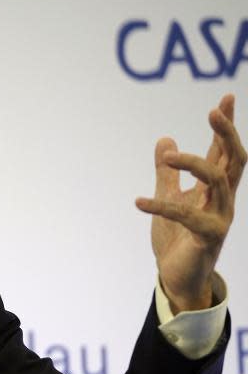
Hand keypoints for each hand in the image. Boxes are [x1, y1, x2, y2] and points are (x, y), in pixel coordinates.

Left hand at [136, 94, 245, 313]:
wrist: (176, 277)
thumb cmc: (176, 239)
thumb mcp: (169, 197)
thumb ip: (167, 172)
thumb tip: (164, 139)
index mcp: (215, 189)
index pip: (225, 151)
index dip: (226, 125)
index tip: (227, 97)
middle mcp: (223, 200)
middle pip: (234, 160)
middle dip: (227, 134)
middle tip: (213, 112)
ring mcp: (219, 218)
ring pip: (217, 180)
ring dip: (194, 164)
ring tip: (168, 157)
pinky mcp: (206, 237)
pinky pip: (187, 216)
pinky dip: (161, 206)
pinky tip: (138, 201)